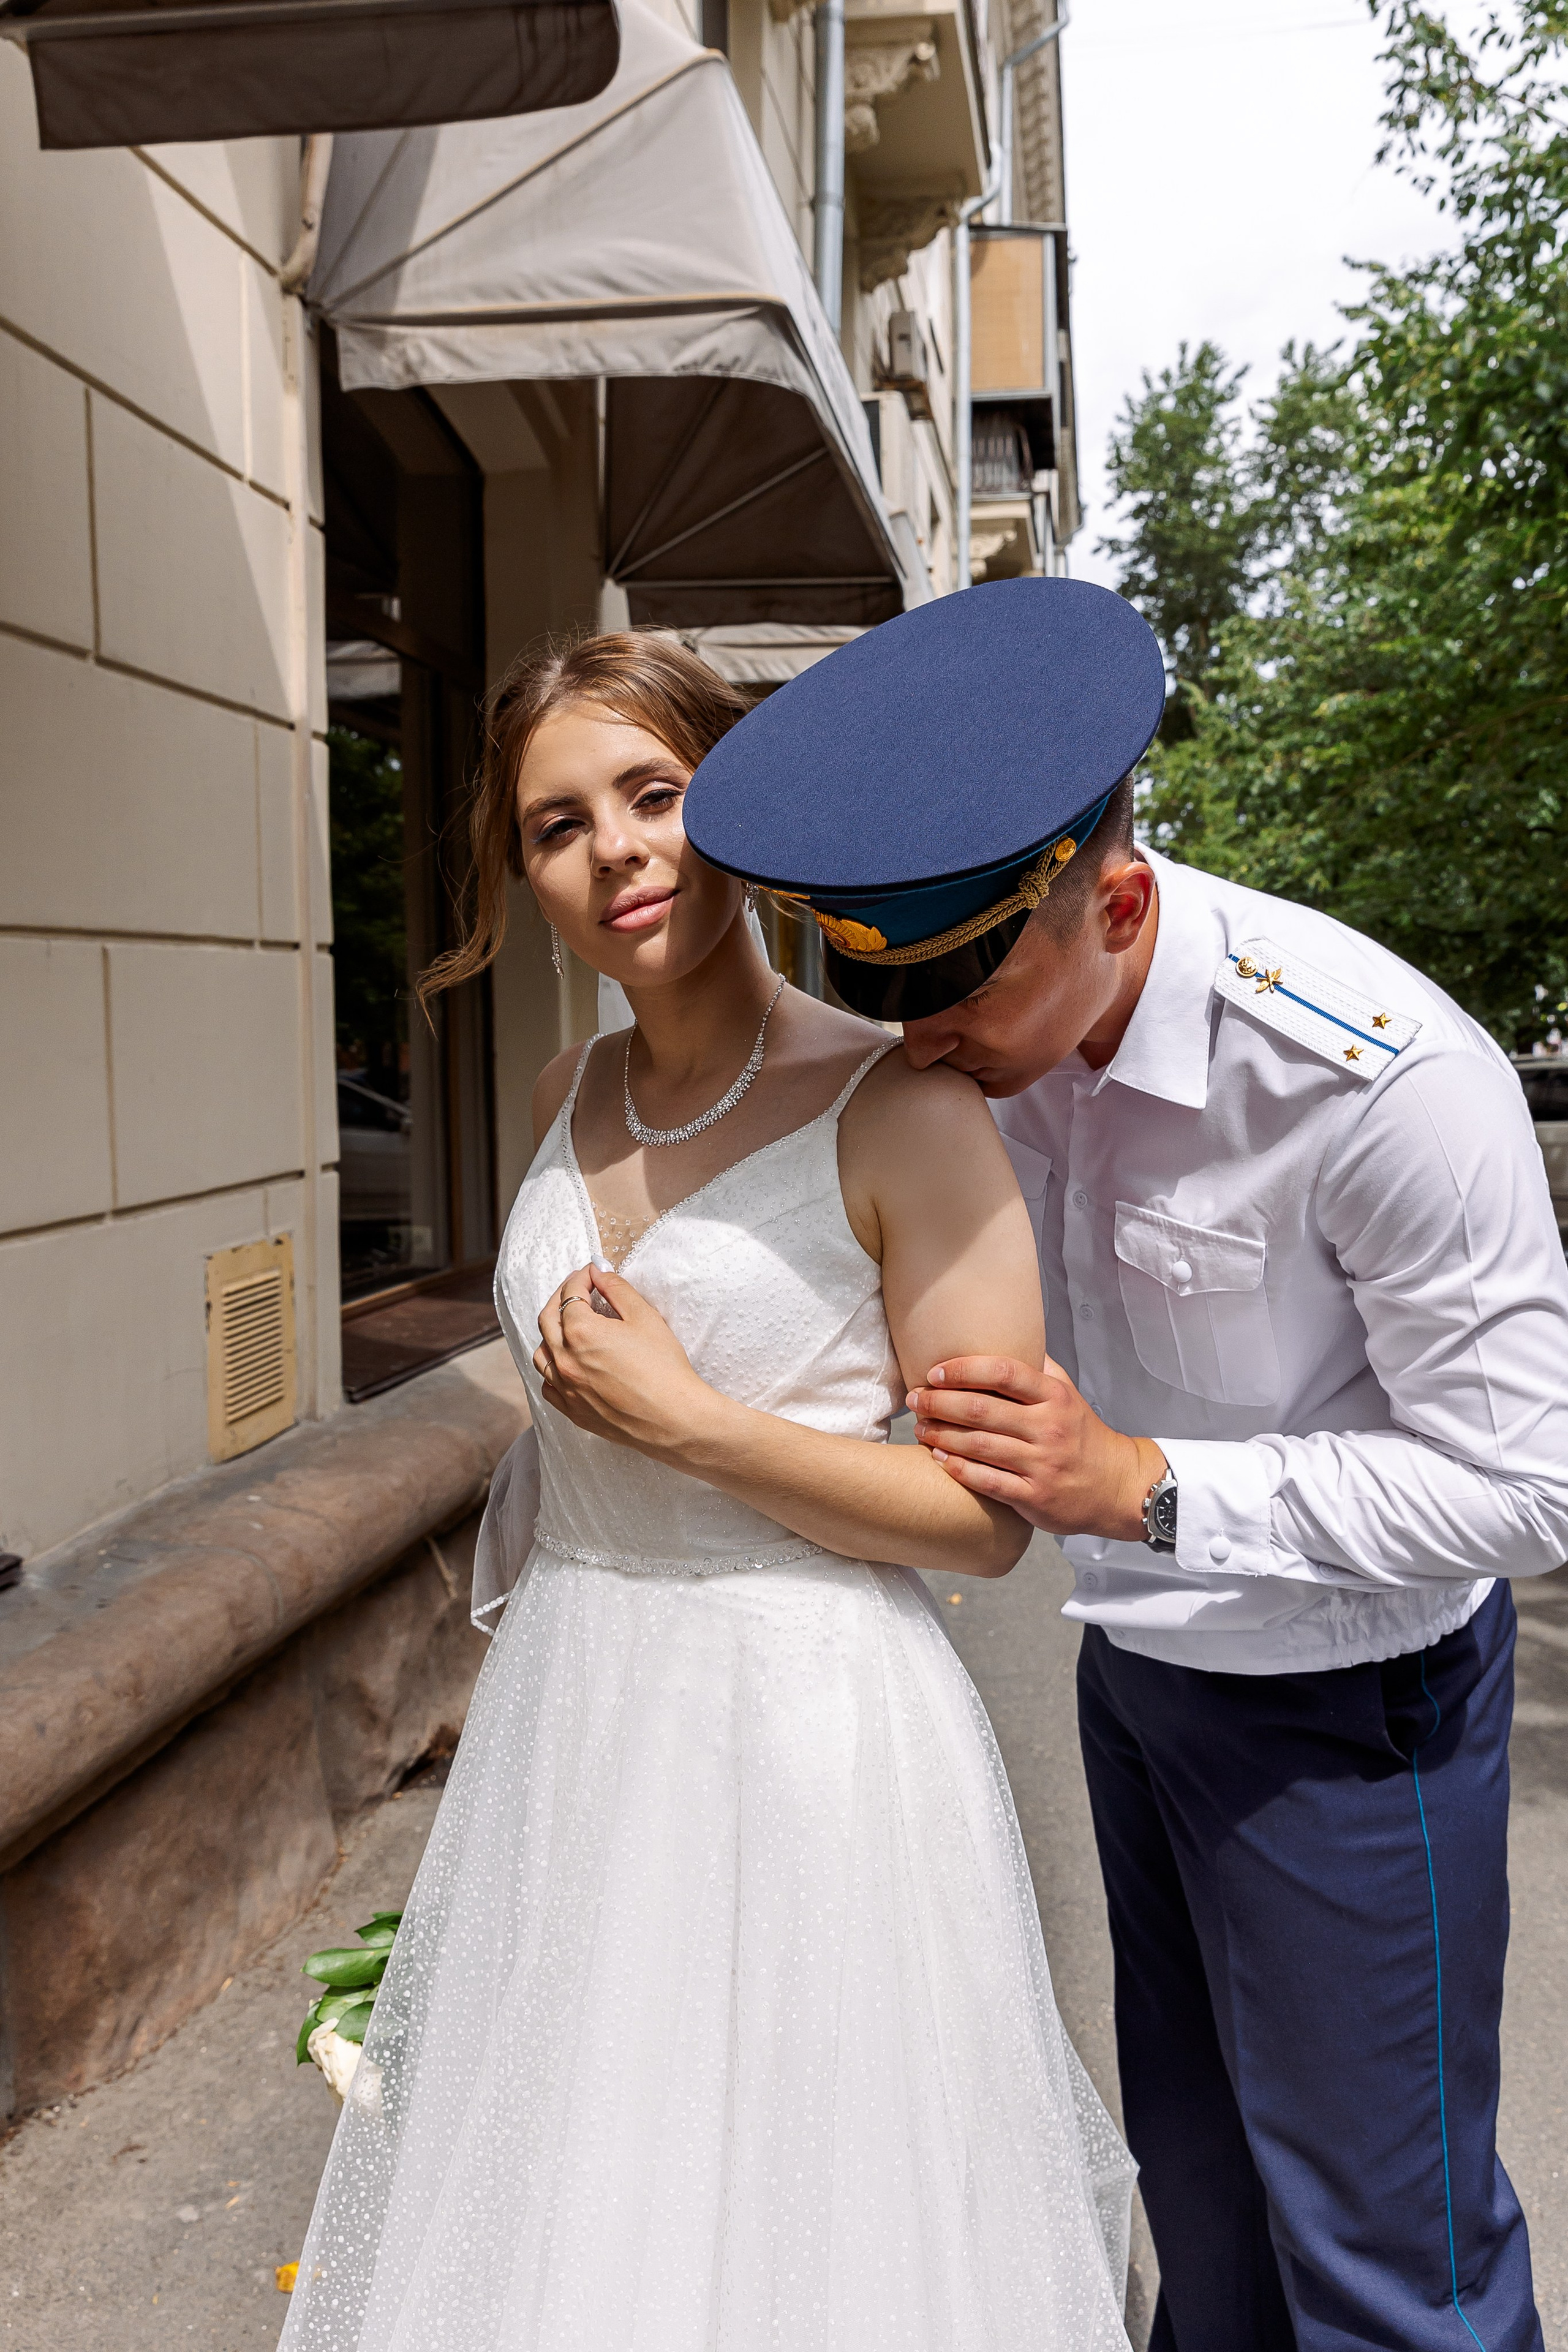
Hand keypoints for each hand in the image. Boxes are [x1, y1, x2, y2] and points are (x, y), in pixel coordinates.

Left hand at [534, 1264, 713, 1454]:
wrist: (673, 1418)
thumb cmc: (663, 1367)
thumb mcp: (644, 1317)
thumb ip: (617, 1288)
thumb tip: (599, 1270)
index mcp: (580, 1332)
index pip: (570, 1294)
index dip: (581, 1277)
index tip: (592, 1273)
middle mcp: (564, 1359)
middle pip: (548, 1319)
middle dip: (560, 1298)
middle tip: (578, 1289)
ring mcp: (565, 1388)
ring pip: (542, 1353)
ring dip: (551, 1333)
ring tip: (569, 1326)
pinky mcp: (572, 1411)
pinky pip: (548, 1385)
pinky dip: (553, 1369)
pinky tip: (568, 1363)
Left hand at [904, 1355, 1166, 1542]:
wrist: (1118, 1487)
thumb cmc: (1083, 1436)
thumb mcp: (1068, 1395)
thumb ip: (1038, 1369)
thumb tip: (1008, 1337)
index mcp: (1054, 1397)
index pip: (1004, 1372)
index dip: (964, 1369)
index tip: (936, 1372)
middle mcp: (1048, 1428)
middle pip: (982, 1409)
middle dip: (939, 1403)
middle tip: (915, 1399)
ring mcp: (1041, 1464)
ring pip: (979, 1446)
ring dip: (941, 1436)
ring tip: (920, 1428)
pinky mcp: (1034, 1496)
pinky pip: (987, 1481)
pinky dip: (958, 1469)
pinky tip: (939, 1460)